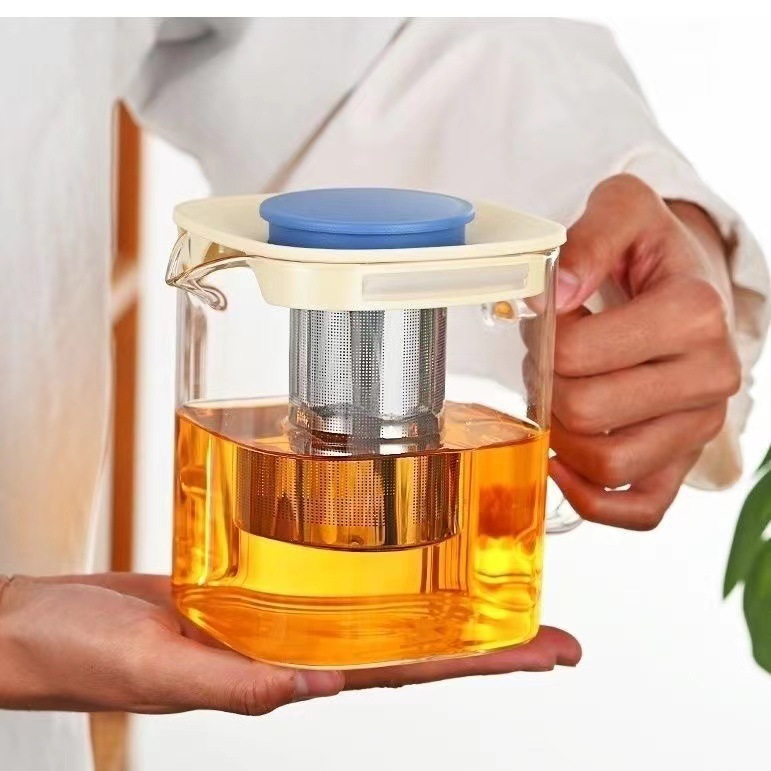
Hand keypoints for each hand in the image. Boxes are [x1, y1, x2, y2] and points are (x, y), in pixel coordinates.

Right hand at [0, 573, 579, 713]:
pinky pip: (324, 578)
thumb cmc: (85, 658)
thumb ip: (235, 685)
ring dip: (437, 598)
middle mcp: (297, 647)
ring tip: (493, 581)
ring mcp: (279, 615)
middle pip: (412, 641)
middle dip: (488, 636)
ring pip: (375, 607)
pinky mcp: (253, 583)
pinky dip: (368, 567)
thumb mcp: (157, 673)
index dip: (482, 664)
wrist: (48, 627)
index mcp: (286, 675)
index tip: (546, 654)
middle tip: (553, 625)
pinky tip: (391, 553)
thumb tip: (315, 689)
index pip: (407, 672)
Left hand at [549, 174, 740, 529]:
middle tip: (546, 361)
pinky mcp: (684, 460)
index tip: (553, 320)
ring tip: (559, 398)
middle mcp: (710, 377)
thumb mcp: (624, 211)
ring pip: (608, 466)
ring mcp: (699, 426)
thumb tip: (559, 294)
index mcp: (695, 314)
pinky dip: (590, 498)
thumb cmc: (650, 252)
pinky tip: (562, 464)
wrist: (688, 283)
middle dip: (546, 386)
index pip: (576, 355)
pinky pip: (640, 509)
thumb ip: (590, 238)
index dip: (544, 340)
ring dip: (560, 435)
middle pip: (585, 412)